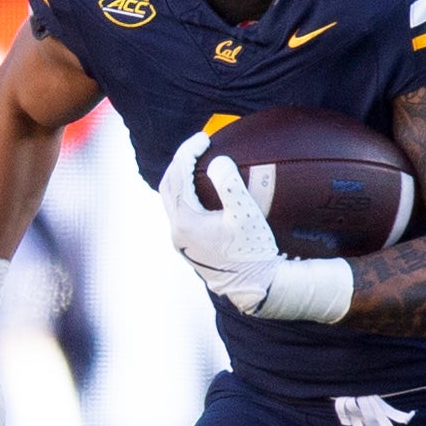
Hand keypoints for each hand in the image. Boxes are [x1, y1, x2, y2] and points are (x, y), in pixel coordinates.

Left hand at [158, 131, 350, 323]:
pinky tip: (204, 193)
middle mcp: (177, 233)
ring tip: (199, 165)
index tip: (204, 138)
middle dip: (180, 163)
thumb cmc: (253, 252)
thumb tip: (218, 161)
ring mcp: (182, 243)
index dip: (187, 152)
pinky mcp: (191, 249)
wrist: (256, 288)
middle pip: (169, 188)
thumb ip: (229, 184)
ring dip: (182, 181)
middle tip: (198, 147)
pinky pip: (182, 215)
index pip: (178, 176)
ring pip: (173, 203)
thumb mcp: (245, 214)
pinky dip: (189, 197)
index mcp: (185, 222)